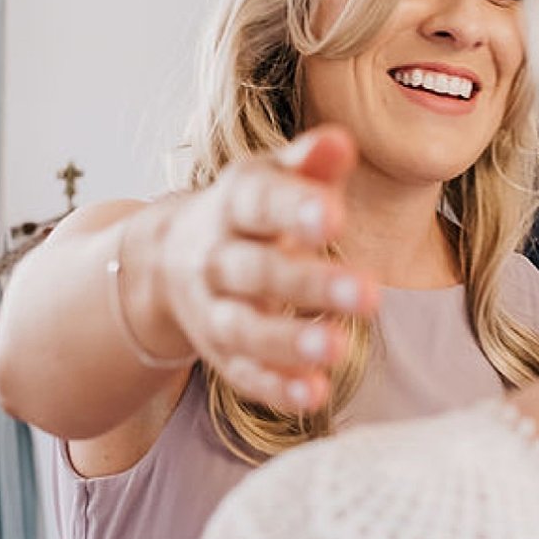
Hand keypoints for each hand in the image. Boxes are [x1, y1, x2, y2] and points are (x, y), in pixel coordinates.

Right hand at [144, 127, 378, 412]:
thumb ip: (307, 164)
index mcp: (233, 205)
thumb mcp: (269, 180)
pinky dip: (276, 388)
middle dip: (309, 284)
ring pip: (246, 330)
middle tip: (370, 294)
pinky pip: (244, 375)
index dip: (295, 211)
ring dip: (290, 343)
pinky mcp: (220, 355)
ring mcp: (214, 311)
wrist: (168, 260)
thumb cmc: (246, 214)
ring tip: (340, 348)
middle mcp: (216, 259)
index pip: (260, 203)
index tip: (336, 217)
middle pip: (257, 272)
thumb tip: (343, 142)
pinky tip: (314, 396)